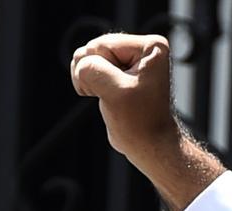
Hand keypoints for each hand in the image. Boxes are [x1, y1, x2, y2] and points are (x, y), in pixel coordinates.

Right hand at [70, 33, 177, 165]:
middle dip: (94, 74)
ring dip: (90, 80)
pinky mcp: (120, 71)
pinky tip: (107, 96)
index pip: (101, 46)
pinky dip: (89, 83)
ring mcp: (131, 59)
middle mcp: (144, 49)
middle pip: (93, 49)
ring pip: (87, 58)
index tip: (120, 92)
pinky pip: (89, 67)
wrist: (149, 144)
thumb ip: (91, 69)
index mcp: (151, 47)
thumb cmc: (140, 121)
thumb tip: (80, 64)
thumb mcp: (115, 91)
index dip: (101, 71)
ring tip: (111, 97)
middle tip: (115, 96)